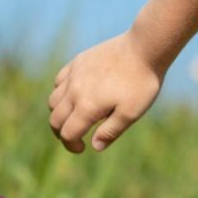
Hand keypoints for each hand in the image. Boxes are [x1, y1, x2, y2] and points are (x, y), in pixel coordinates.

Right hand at [48, 32, 165, 153]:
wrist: (144, 48)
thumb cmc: (141, 83)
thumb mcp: (131, 113)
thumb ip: (111, 131)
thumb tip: (94, 146)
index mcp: (87, 106)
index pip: (68, 134)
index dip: (71, 146)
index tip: (83, 148)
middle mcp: (75, 90)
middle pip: (55, 119)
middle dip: (61, 133)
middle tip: (75, 138)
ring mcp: (74, 74)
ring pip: (53, 100)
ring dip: (59, 114)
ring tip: (75, 117)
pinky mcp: (78, 62)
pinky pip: (59, 81)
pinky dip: (61, 93)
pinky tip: (75, 95)